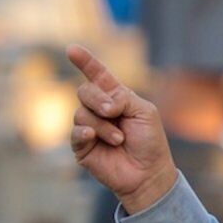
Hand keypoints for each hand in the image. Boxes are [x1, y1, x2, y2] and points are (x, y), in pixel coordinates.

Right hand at [64, 47, 178, 210]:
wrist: (147, 173)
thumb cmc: (150, 142)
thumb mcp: (145, 112)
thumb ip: (123, 98)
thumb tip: (102, 105)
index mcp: (115, 97)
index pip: (97, 75)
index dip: (85, 61)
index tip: (72, 49)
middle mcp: (99, 110)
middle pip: (84, 91)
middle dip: (97, 99)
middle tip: (113, 112)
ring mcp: (89, 128)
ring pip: (80, 114)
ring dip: (102, 125)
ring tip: (119, 139)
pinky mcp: (82, 147)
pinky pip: (75, 133)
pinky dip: (84, 133)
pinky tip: (94, 138)